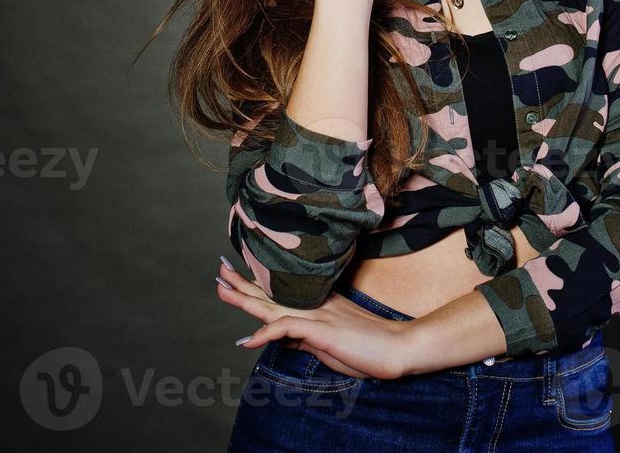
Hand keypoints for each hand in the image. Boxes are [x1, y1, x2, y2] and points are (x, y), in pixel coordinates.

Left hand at [216, 257, 418, 380]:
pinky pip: (288, 328)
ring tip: (223, 289)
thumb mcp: (329, 344)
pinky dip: (267, 333)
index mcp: (318, 307)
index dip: (257, 286)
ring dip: (246, 299)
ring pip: (274, 305)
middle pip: (271, 293)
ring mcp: (318, 315)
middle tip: (220, 269)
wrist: (399, 348)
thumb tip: (282, 339)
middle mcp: (314, 306)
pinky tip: (250, 339)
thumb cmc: (369, 349)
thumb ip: (304, 339)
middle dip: (243, 282)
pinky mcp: (322, 330)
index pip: (281, 294)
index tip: (236, 278)